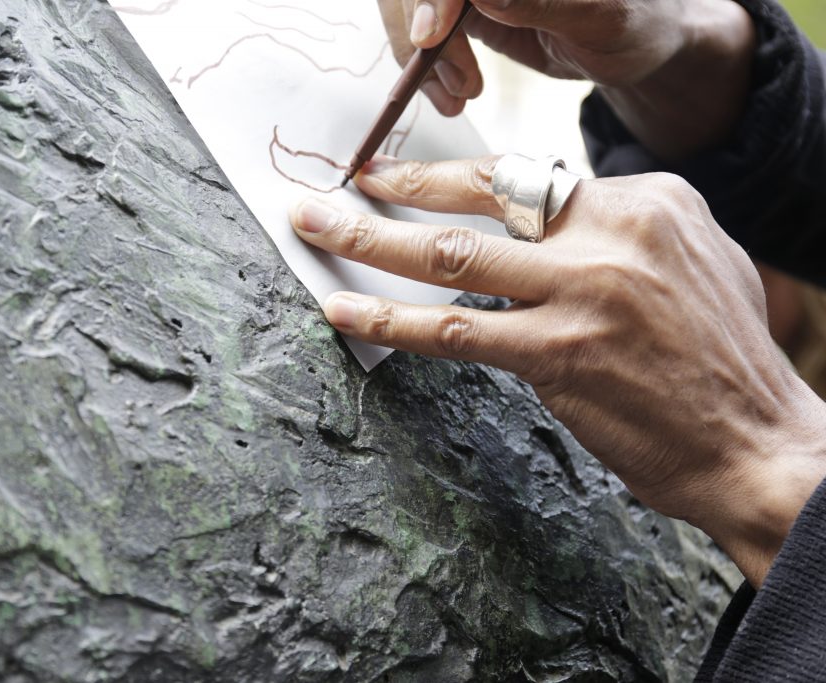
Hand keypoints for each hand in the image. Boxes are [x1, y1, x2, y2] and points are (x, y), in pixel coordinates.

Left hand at [289, 156, 825, 586]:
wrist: (757, 444)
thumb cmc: (723, 361)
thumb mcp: (693, 260)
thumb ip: (620, 230)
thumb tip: (545, 220)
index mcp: (644, 201)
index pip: (528, 174)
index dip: (458, 177)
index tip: (415, 178)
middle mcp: (612, 232)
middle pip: (482, 193)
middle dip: (401, 184)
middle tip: (350, 180)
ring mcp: (581, 292)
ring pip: (449, 255)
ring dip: (369, 239)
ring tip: (316, 226)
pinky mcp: (557, 354)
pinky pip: (453, 329)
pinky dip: (390, 320)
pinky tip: (345, 311)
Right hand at [378, 0, 755, 158]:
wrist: (639, 44)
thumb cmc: (638, 23)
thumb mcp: (601, 18)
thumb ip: (543, 2)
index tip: (435, 35)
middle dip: (421, 31)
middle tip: (452, 82)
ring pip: (412, 8)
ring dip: (420, 58)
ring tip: (457, 97)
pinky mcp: (465, 10)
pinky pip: (423, 33)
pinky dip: (426, 69)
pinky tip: (451, 94)